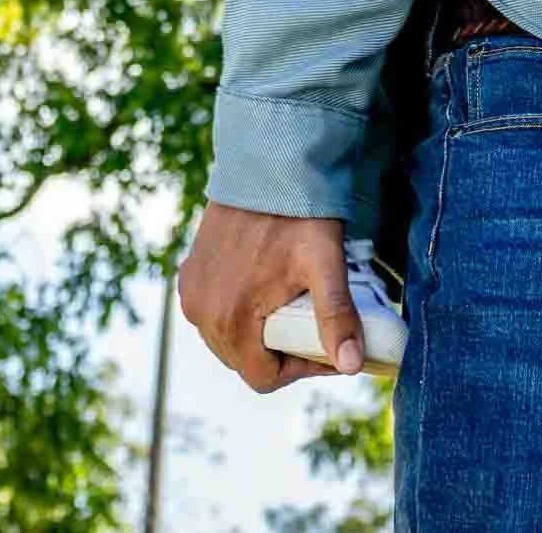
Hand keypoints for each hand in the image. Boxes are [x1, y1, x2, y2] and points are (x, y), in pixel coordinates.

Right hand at [178, 202, 362, 392]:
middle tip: (311, 323)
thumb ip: (336, 317)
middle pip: (245, 361)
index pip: (264, 378)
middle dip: (279, 351)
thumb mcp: (325, 264)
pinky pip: (213, 312)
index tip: (324, 345)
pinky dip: (236, 310)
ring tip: (289, 305)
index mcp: (231, 321)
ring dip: (257, 333)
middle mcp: (202, 313)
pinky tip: (262, 288)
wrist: (266, 163)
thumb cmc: (298, 213)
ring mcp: (192, 294)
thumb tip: (351, 365)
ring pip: (228, 339)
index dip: (299, 368)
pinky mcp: (189, 274)